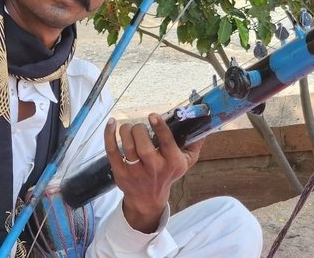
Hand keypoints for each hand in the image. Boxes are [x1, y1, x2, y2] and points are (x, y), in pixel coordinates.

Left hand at [104, 113, 204, 233]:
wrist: (148, 199)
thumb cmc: (168, 174)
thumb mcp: (187, 161)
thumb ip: (196, 142)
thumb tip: (204, 122)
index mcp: (172, 163)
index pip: (167, 144)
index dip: (160, 128)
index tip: (153, 116)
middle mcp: (154, 169)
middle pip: (144, 147)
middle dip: (140, 130)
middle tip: (140, 126)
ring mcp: (135, 172)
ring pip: (128, 147)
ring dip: (126, 131)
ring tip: (128, 126)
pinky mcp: (120, 172)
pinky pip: (112, 151)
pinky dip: (109, 136)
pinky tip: (112, 123)